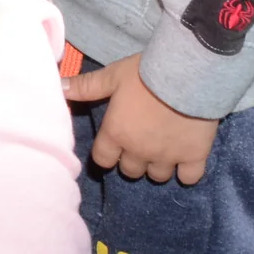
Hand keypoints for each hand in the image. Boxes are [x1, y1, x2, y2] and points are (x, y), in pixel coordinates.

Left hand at [65, 54, 218, 184]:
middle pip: (130, 171)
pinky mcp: (194, 157)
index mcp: (116, 134)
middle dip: (131, 160)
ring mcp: (167, 157)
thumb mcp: (111, 77)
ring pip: (157, 176)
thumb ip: (85, 86)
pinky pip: (189, 178)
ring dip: (156, 166)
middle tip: (139, 144)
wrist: (186, 76)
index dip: (106, 154)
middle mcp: (139, 151)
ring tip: (161, 150)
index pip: (103, 160)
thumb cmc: (144, 74)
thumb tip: (58, 87)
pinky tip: (185, 160)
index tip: (112, 145)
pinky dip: (186, 173)